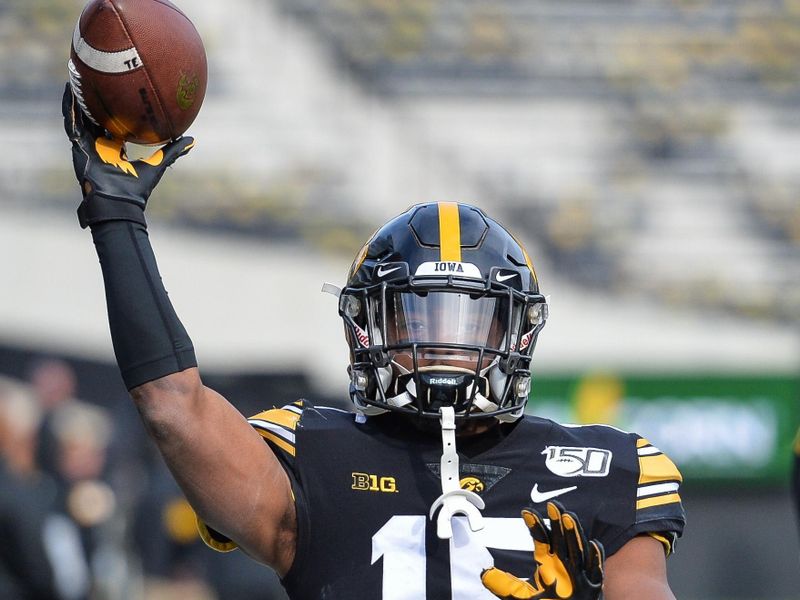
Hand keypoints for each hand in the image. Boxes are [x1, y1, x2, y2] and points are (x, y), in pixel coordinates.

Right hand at [62, 83, 194, 227]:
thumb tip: (193, 140)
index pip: (110, 125)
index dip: (110, 111)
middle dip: (90, 100)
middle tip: (91, 78)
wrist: (120, 202)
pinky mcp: (79, 148)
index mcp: (114, 150)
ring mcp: (88, 146)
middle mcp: (99, 146)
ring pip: (79, 117)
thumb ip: (174, 152)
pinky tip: (69, 92)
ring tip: (75, 77)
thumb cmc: (138, 189)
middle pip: (92, 118)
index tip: (113, 93)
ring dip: (76, 98)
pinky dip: (70, 109)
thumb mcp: (158, 164)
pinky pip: (72, 125)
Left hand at [481, 501, 603, 599]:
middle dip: (557, 522)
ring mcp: (579, 575)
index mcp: (548, 564)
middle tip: (553, 504)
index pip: (542, 540)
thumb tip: (483, 574)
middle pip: (561, 539)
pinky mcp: (593, 587)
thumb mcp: (521, 596)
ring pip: (578, 550)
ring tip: (568, 517)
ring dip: (574, 534)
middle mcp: (564, 565)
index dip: (535, 525)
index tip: (526, 511)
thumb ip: (505, 584)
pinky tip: (593, 543)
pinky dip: (596, 558)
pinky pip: (597, 571)